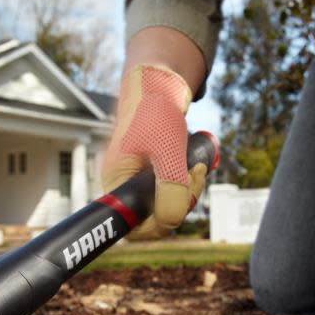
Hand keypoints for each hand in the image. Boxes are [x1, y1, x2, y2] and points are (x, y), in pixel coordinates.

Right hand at [101, 64, 207, 238]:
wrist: (159, 86)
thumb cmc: (156, 111)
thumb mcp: (167, 149)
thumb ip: (170, 186)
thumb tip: (172, 221)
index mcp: (117, 183)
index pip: (131, 227)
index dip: (157, 226)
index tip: (178, 203)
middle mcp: (124, 187)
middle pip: (154, 220)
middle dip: (180, 205)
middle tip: (195, 176)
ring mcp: (139, 183)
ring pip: (167, 207)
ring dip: (189, 193)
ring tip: (198, 167)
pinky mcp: (154, 177)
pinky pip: (173, 193)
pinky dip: (188, 185)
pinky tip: (196, 166)